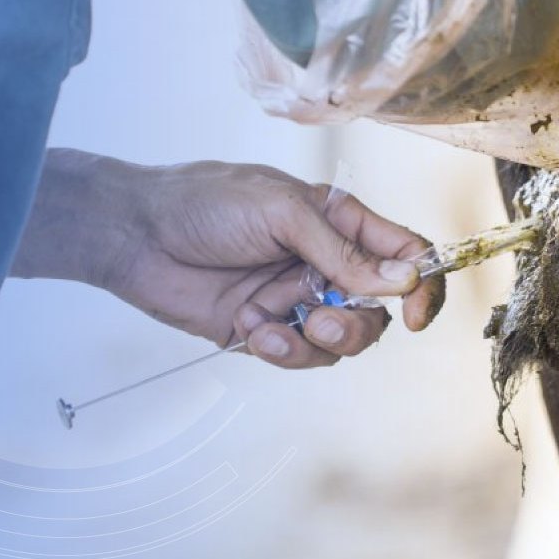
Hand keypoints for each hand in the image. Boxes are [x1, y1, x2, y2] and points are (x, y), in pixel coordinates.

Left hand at [11, 149, 444, 367]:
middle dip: (357, 323)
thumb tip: (402, 279)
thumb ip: (343, 252)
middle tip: (321, 318)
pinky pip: (300, 356)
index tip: (415, 313)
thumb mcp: (283, 213)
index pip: (404, 254)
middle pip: (377, 310)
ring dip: (320, 339)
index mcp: (339, 222)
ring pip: (341, 340)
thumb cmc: (206, 202)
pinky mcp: (267, 332)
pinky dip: (284, 349)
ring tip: (279, 324)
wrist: (136, 235)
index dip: (423, 283)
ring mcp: (296, 300)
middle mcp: (325, 264)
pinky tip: (252, 330)